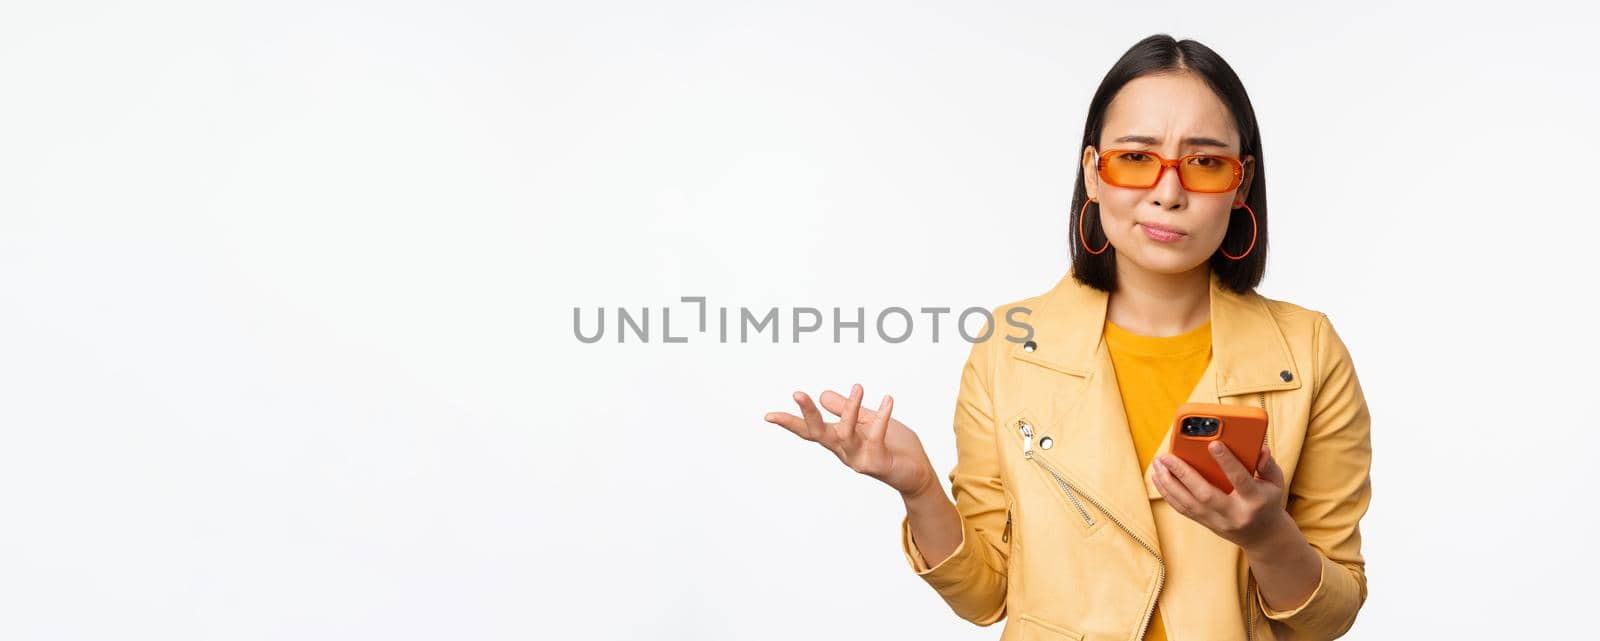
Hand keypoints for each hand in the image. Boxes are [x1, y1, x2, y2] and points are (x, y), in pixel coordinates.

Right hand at [763, 384, 935, 498]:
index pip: (810, 431)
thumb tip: (823, 395)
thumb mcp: (868, 421)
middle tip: (797, 393)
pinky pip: (876, 436)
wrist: (917, 473)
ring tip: (858, 386)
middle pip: (819, 434)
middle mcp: (844, 451)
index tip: (768, 416)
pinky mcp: (878, 462)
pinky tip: (888, 400)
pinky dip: (882, 417)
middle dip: (807, 414)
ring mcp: (859, 458)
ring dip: (850, 410)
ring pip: (846, 434)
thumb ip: (848, 410)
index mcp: (839, 440)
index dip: (790, 423)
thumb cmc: (894, 446)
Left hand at [1151, 443, 1292, 549]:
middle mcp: (1234, 513)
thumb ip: (1267, 465)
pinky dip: (1168, 493)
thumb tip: (1260, 448)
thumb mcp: (1275, 483)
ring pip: (1188, 504)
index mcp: (1255, 501)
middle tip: (1167, 456)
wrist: (1263, 536)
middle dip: (1183, 474)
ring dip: (1168, 483)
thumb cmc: (1267, 502)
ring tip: (1158, 464)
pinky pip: (1183, 509)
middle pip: (1205, 494)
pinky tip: (1158, 478)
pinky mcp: (1206, 524)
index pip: (1240, 480)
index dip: (1227, 462)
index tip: (1213, 444)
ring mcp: (1218, 521)